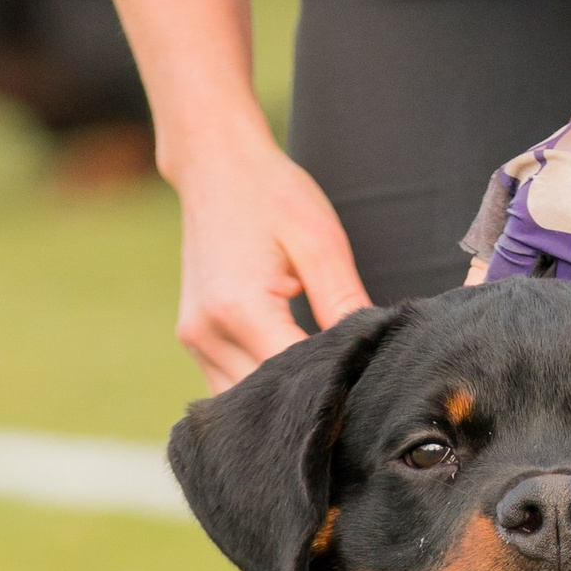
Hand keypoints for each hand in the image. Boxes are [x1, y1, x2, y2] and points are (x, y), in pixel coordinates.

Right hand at [172, 133, 370, 388]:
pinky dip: (260, 389)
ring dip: (281, 402)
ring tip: (326, 395)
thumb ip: (344, 302)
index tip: (369, 392)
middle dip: (309, 404)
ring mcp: (195, 339)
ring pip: (243, 402)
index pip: (294, 378)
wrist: (214, 165)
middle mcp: (209, 333)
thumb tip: (376, 349)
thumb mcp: (320, 241)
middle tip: (354, 404)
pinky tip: (294, 380)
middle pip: (266, 401)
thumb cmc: (272, 194)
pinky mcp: (194, 338)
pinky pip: (228, 385)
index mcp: (241, 309)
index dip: (334, 390)